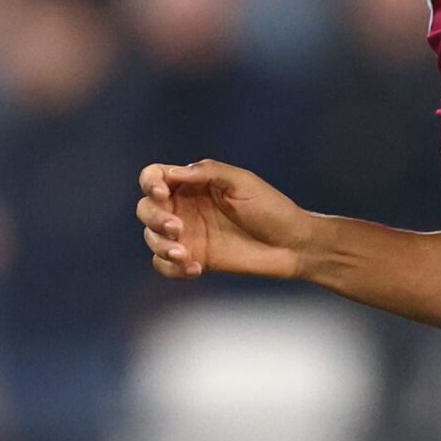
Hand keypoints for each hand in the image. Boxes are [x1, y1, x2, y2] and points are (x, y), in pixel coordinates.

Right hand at [137, 161, 312, 280]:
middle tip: (177, 228)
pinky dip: (171, 268)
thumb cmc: (272, 209)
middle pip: (146, 209)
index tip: (163, 193)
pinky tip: (196, 268)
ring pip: (152, 238)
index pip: (154, 177)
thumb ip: (208, 172)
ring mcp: (189, 235)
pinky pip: (166, 266)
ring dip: (160, 246)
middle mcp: (186, 208)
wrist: (294, 245)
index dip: (150, 183)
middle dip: (154, 218)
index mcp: (193, 184)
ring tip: (183, 254)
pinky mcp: (195, 259)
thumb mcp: (242, 182)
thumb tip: (173, 173)